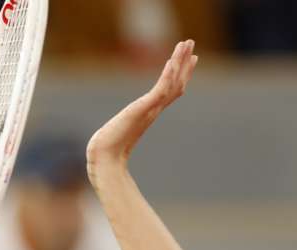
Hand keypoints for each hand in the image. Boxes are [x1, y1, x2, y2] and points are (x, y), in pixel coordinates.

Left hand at [86, 40, 197, 181]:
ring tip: (186, 44)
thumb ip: (120, 132)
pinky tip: (171, 62)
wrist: (105, 159)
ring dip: (179, 62)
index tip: (190, 60)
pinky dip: (167, 76)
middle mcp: (153, 110)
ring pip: (172, 82)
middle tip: (191, 43)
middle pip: (176, 83)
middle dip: (184, 63)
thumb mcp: (117, 134)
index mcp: (149, 114)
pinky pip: (160, 90)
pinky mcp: (143, 109)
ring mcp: (150, 110)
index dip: (181, 75)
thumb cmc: (107, 151)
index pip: (171, 91)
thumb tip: (114, 138)